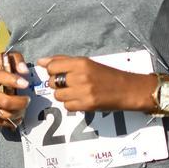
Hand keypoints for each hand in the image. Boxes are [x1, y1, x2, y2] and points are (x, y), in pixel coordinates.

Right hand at [0, 51, 30, 130]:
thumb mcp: (1, 60)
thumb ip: (16, 59)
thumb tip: (24, 71)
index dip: (13, 80)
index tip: (25, 84)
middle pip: (5, 102)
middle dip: (21, 103)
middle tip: (27, 99)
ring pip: (4, 114)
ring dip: (18, 112)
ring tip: (23, 107)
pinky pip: (1, 122)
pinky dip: (12, 120)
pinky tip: (17, 114)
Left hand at [36, 55, 155, 112]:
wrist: (127, 89)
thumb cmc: (106, 74)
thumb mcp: (87, 63)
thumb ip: (63, 61)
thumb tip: (41, 61)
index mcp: (81, 63)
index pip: (52, 67)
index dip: (52, 71)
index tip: (60, 73)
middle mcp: (81, 76)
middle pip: (52, 82)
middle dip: (58, 84)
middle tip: (71, 84)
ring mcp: (83, 92)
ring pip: (58, 96)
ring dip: (64, 95)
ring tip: (76, 92)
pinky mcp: (87, 105)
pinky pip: (67, 106)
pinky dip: (71, 104)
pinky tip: (81, 99)